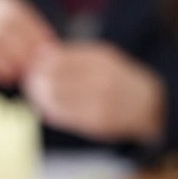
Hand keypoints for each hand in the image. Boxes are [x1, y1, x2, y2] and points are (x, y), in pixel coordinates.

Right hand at [0, 0, 56, 86]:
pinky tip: (7, 79)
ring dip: (12, 60)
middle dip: (27, 46)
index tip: (50, 48)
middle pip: (6, 24)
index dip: (35, 28)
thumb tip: (50, 46)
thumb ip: (11, 29)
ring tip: (24, 74)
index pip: (16, 8)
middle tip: (40, 65)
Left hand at [22, 41, 165, 144]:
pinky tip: (47, 107)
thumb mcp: (100, 57)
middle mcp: (102, 82)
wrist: (147, 105)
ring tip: (36, 94)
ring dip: (38, 97)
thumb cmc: (116, 77)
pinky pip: (63, 117)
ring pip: (54, 100)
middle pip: (52, 80)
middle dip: (35, 81)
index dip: (39, 64)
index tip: (32, 65)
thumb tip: (39, 54)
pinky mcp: (96, 124)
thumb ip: (70, 56)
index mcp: (101, 61)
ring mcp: (100, 104)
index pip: (57, 60)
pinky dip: (49, 111)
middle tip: (30, 81)